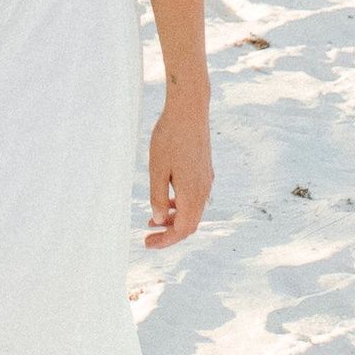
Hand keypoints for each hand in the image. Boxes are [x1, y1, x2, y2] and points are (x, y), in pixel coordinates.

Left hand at [145, 91, 211, 247]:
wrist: (189, 110)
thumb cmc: (170, 137)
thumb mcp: (157, 169)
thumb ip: (157, 197)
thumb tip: (158, 220)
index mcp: (192, 193)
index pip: (182, 229)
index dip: (165, 241)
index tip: (147, 243)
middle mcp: (203, 190)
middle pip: (190, 224)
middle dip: (169, 233)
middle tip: (148, 236)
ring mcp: (206, 181)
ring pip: (193, 211)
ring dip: (174, 219)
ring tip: (152, 219)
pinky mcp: (205, 171)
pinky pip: (195, 198)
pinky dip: (180, 206)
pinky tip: (165, 200)